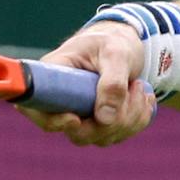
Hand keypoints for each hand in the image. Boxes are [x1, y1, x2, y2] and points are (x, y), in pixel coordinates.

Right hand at [15, 22, 157, 146]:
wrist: (125, 45)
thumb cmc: (113, 43)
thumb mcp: (115, 53)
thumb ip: (112, 82)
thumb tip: (104, 118)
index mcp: (52, 78)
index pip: (35, 109)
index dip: (53, 121)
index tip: (75, 118)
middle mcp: (61, 102)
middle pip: (78, 133)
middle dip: (112, 119)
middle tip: (133, 87)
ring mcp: (80, 116)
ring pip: (101, 137)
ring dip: (130, 117)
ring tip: (139, 86)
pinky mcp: (98, 124)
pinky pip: (117, 135)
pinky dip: (137, 120)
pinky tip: (144, 97)